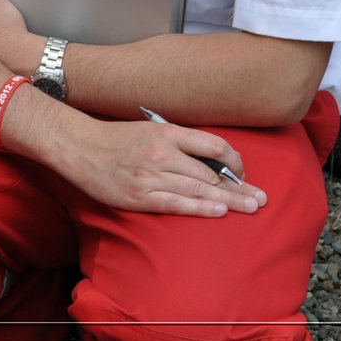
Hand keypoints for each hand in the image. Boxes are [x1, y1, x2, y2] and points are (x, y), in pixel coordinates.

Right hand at [36, 105, 265, 216]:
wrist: (78, 146)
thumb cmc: (115, 138)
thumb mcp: (149, 129)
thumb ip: (177, 142)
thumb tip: (209, 160)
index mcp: (166, 132)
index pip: (213, 145)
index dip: (234, 160)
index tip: (242, 172)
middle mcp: (162, 153)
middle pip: (211, 172)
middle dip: (240, 187)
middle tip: (262, 199)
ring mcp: (151, 176)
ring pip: (199, 189)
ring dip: (230, 201)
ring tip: (252, 208)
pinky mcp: (140, 196)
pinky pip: (178, 203)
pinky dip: (202, 208)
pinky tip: (220, 211)